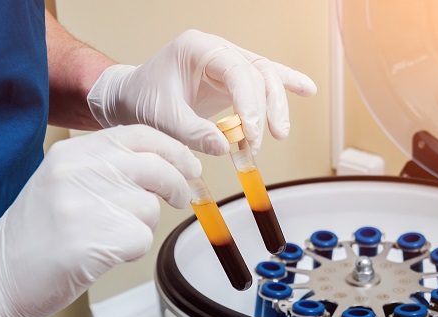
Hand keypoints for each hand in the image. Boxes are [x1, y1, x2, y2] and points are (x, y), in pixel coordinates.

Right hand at [0, 125, 200, 316]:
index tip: (189, 165)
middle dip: (177, 186)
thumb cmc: (34, 232)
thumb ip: (107, 166)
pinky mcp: (95, 239)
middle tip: (180, 198)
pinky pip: (141, 239)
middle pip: (156, 168)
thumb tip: (165, 166)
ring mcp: (86, 204)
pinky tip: (101, 253)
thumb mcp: (63, 180)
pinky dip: (130, 250)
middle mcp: (79, 171)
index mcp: (73, 152)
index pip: (139, 135)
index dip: (173, 150)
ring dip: (141, 226)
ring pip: (150, 208)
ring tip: (107, 235)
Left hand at [87, 29, 316, 155]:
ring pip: (265, 76)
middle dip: (267, 107)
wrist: (131, 97)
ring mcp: (226, 62)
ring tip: (279, 133)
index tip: (253, 133)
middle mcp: (216, 50)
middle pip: (257, 71)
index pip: (236, 70)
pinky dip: (285, 84)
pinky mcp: (231, 79)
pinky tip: (306, 90)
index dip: (250, 103)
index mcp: (197, 48)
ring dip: (277, 105)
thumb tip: (223, 147)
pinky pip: (263, 78)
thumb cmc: (142, 100)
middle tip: (263, 140)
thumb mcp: (162, 120)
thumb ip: (192, 133)